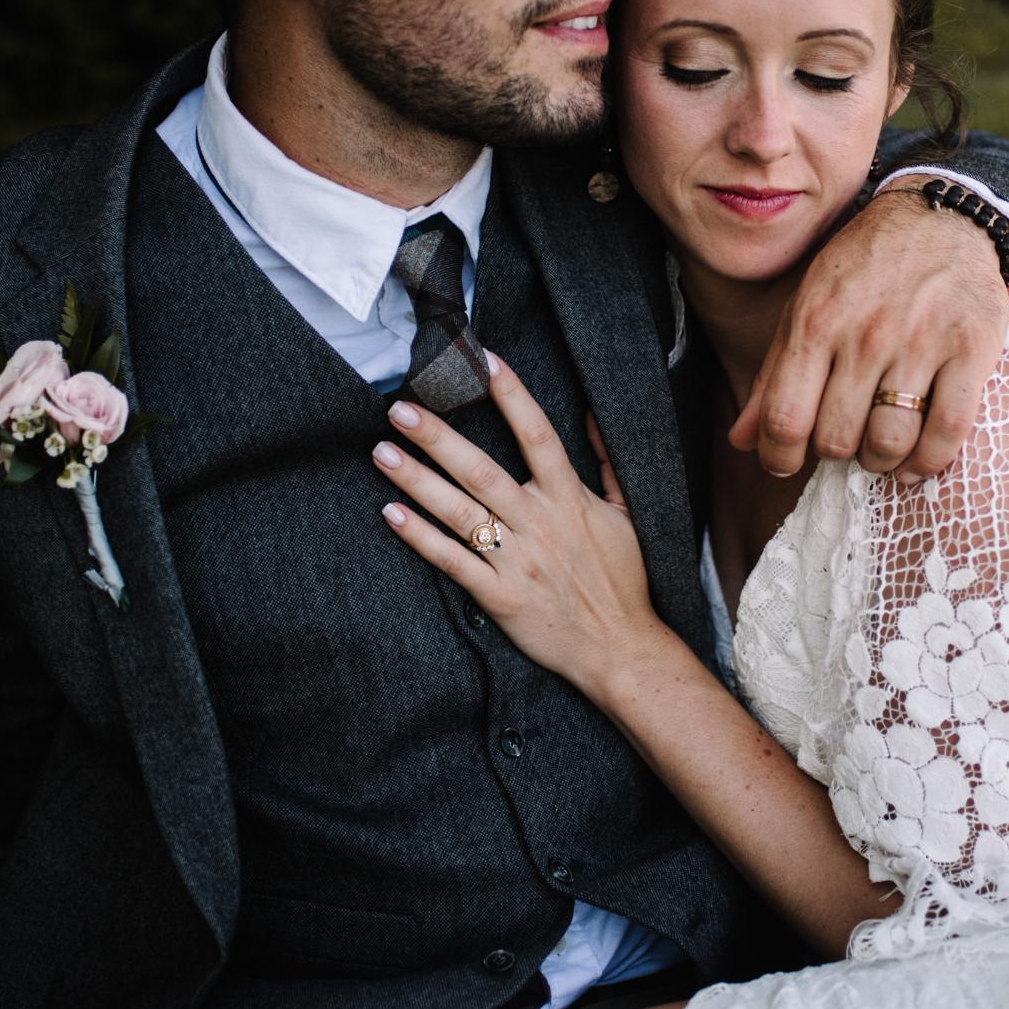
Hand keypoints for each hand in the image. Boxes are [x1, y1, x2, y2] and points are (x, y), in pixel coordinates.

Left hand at [371, 361, 666, 703]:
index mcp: (570, 498)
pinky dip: (422, 538)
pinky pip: (454, 562)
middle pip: (482, 469)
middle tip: (400, 408)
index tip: (482, 360)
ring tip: (382, 451)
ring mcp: (518, 560)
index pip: (538, 434)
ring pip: (460, 512)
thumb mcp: (627, 514)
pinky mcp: (501, 596)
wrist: (620, 648)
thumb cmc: (623, 581)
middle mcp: (540, 523)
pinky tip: (392, 514)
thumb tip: (592, 414)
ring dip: (417, 480)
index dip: (511, 394)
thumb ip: (606, 461)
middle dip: (438, 436)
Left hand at [730, 188, 1008, 481]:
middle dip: (834, 452)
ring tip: (879, 446)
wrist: (939, 218)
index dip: (779, 456)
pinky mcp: (970, 349)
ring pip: (890, 441)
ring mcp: (920, 342)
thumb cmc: (863, 268)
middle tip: (844, 438)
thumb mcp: (805, 307)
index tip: (785, 463)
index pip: (785, 418)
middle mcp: (865, 334)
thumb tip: (742, 440)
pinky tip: (915, 460)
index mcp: (815, 322)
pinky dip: (928, 460)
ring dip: (879, 460)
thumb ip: (774, 375)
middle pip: (837, 439)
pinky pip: (947, 430)